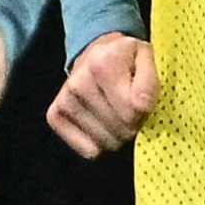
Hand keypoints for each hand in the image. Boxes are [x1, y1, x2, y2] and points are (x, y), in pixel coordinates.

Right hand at [47, 30, 159, 157]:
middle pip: (121, 129)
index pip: (134, 110)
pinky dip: (101, 144)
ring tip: (117, 114)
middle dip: (134, 124)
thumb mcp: (145, 57)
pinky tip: (103, 125)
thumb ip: (149, 82)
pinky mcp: (55, 116)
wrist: (95, 54)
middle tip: (131, 108)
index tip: (143, 100)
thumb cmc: (125, 59)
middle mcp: (78, 82)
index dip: (146, 111)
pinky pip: (89, 150)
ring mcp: (65, 101)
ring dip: (118, 134)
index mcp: (102, 63)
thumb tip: (141, 106)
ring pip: (106, 143)